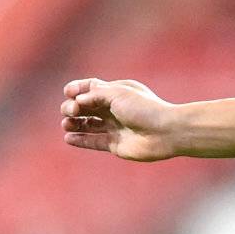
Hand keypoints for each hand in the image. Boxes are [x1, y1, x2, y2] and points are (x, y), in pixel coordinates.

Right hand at [60, 78, 179, 160]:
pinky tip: (68, 138)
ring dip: (73, 123)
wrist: (167, 132)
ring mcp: (115, 127)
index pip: (90, 89)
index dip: (76, 90)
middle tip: (72, 111)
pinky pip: (93, 141)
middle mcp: (115, 109)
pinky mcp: (116, 144)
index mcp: (117, 93)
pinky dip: (79, 140)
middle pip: (85, 107)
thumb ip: (94, 95)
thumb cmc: (144, 109)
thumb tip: (76, 101)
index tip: (69, 93)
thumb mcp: (117, 94)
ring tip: (67, 124)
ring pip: (87, 124)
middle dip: (72, 107)